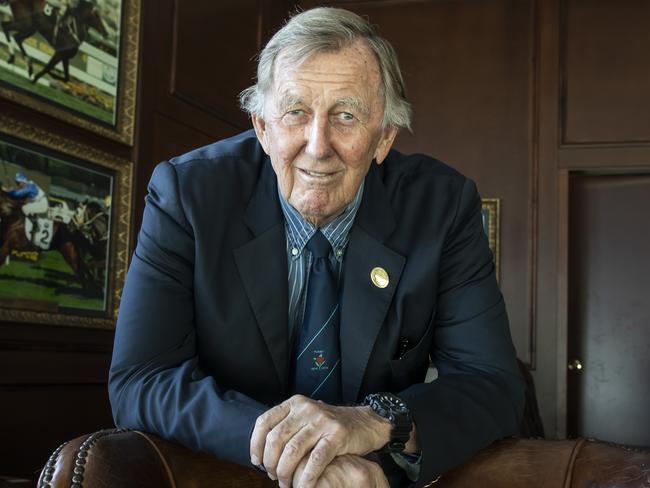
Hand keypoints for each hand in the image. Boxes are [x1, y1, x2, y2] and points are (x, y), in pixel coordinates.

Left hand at [250, 394, 390, 487]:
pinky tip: (303, 487)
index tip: (257, 462)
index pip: (265, 422)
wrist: (364, 423)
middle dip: (270, 463)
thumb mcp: (306, 418)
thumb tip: (260, 450)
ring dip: (285, 473)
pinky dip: (306, 478)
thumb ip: (287, 427)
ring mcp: (322, 421)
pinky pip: (315, 460)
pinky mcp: (337, 435)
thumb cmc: (330, 426)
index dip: (256, 444)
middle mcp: (306, 409)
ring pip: (293, 451)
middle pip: (276, 439)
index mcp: (294, 403)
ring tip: (286, 484)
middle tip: (273, 476)